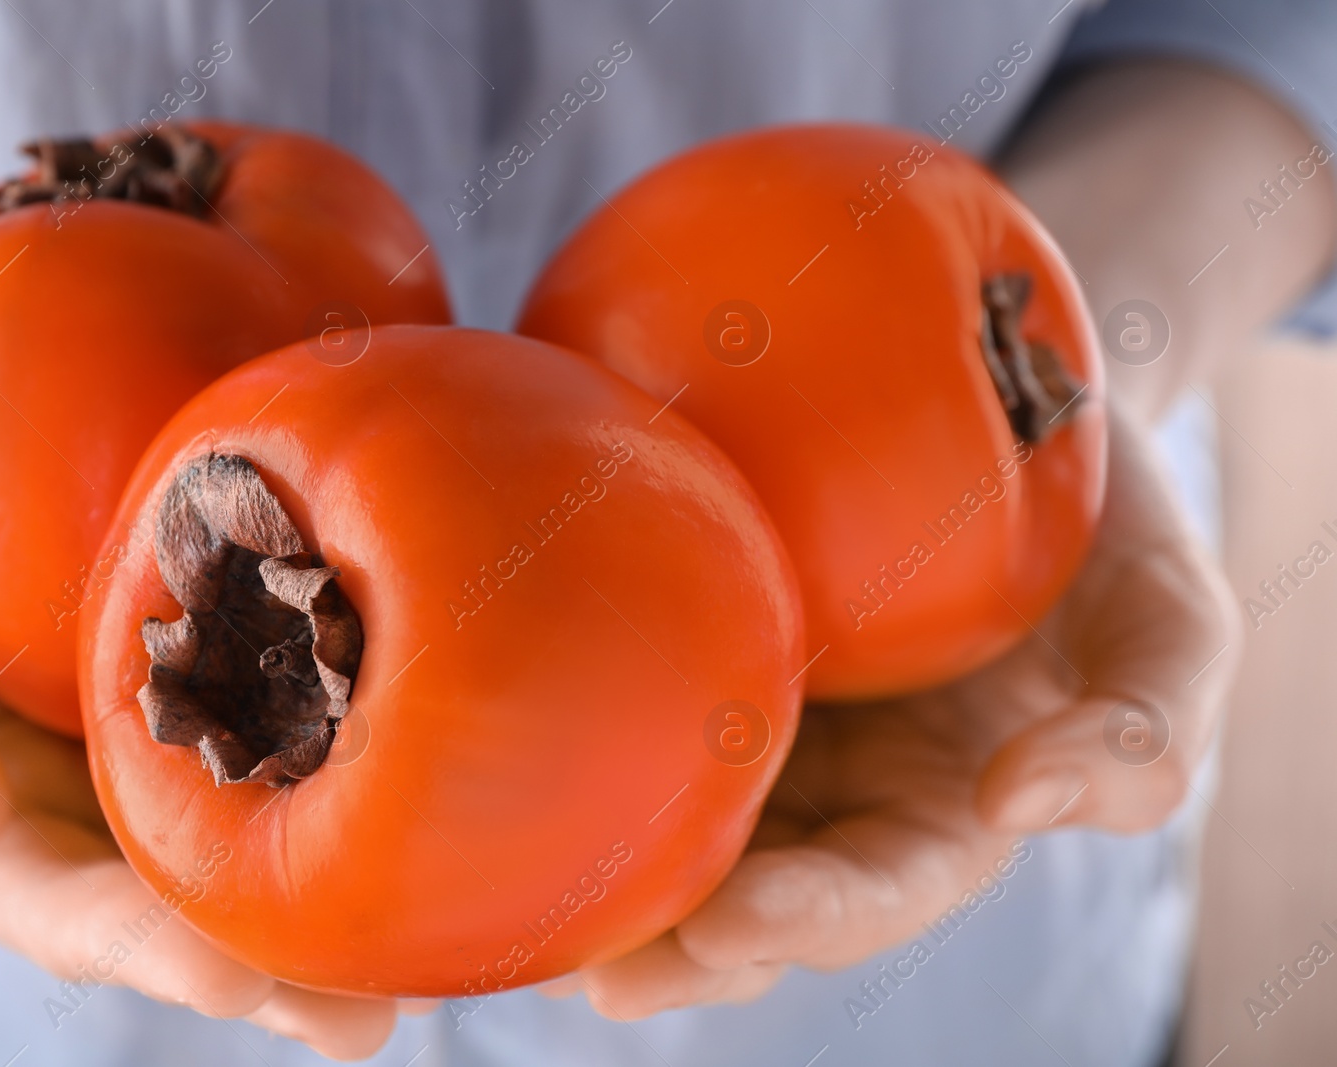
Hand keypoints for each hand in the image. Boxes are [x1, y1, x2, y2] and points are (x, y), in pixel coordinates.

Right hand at [0, 370, 399, 1060]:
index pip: (75, 906)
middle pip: (197, 897)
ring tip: (445, 946)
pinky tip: (454, 768)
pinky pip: (307, 707)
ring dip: (353, 889)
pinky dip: (376, 749)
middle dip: (284, 968)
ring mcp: (177, 722)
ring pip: (271, 821)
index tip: (236, 982)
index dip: (150, 948)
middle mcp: (94, 791)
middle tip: (376, 1019)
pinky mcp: (239, 647)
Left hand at [551, 402, 1238, 1016]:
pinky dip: (545, 701)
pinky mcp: (672, 610)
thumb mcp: (1169, 623)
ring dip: (581, 855)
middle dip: (669, 939)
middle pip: (731, 881)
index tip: (731, 929)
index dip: (805, 921)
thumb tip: (1019, 801)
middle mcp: (812, 774)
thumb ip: (1140, 734)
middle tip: (598, 967)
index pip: (862, 891)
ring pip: (645, 799)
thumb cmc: (1100, 523)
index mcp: (921, 807)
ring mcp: (731, 698)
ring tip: (503, 891)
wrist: (1010, 392)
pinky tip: (481, 705)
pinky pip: (602, 669)